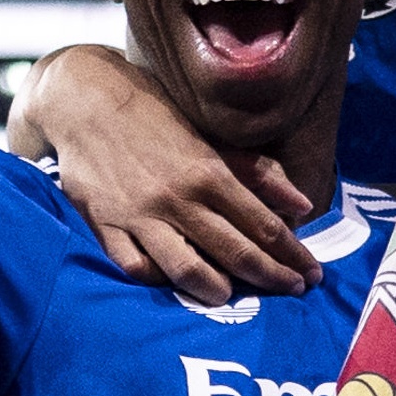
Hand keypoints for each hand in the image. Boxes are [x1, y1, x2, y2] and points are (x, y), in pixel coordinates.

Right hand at [28, 44, 322, 302]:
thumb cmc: (152, 113)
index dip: (292, 254)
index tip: (311, 273)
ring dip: (217, 291)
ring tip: (232, 295)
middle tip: (294, 291)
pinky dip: (158, 279)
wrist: (84, 100)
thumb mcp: (209, 136)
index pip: (263, 226)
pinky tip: (172, 282)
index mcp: (208, 173)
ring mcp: (139, 216)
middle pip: (235, 252)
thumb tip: (301, 205)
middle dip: (272, 277)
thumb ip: (256, 172)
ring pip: (186, 270)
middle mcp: (177, 199)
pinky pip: (135, 267)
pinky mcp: (105, 225)